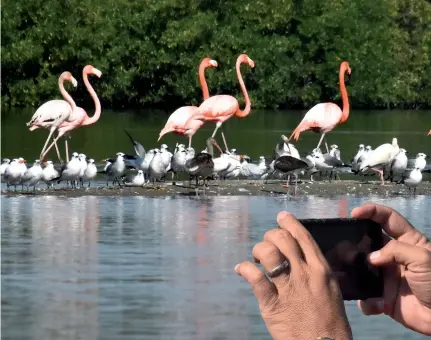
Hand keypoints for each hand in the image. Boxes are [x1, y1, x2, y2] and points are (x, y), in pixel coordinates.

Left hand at [235, 211, 352, 339]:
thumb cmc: (331, 323)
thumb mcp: (331, 290)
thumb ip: (317, 272)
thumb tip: (303, 258)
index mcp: (321, 269)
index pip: (303, 236)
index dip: (289, 223)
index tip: (282, 217)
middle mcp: (304, 273)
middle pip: (282, 239)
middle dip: (271, 236)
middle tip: (267, 244)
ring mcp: (288, 287)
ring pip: (267, 253)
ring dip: (258, 251)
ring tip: (257, 259)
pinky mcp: (272, 303)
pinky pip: (254, 277)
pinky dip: (244, 269)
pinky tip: (241, 269)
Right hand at [352, 203, 430, 334]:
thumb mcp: (423, 258)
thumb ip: (395, 250)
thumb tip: (371, 258)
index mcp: (408, 242)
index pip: (388, 219)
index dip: (372, 211)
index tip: (355, 213)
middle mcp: (394, 257)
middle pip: (369, 242)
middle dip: (356, 241)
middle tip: (344, 244)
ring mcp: (387, 277)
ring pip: (362, 268)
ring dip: (355, 272)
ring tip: (350, 275)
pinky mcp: (383, 297)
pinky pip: (366, 297)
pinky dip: (366, 301)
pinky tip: (375, 303)